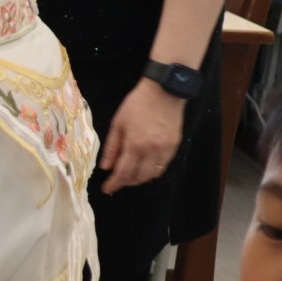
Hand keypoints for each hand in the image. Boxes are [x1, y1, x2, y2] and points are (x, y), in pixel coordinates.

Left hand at [99, 78, 186, 195]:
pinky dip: (152, 171)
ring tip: (130, 176)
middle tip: (117, 181)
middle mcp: (152, 151)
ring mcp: (166, 150)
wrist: (164, 91)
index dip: (114, 184)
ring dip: (140, 179)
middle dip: (126, 182)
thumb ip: (111, 148)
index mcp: (135, 145)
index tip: (107, 189)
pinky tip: (144, 167)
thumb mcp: (118, 123)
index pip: (123, 172)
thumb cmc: (137, 104)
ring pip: (153, 174)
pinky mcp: (175, 146)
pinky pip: (163, 166)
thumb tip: (106, 167)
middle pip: (139, 177)